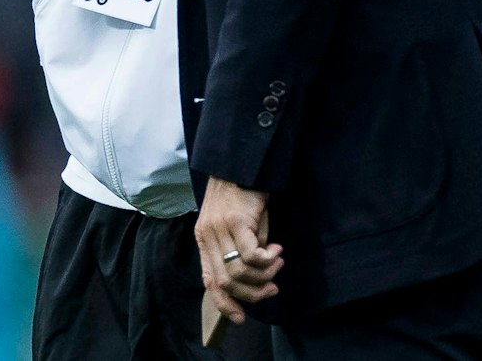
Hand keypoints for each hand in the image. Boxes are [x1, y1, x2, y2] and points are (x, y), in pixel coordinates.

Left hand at [194, 177, 280, 324]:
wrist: (241, 164)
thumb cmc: (240, 196)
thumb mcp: (234, 226)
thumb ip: (237, 250)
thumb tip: (253, 280)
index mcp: (204, 240)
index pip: (209, 282)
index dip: (225, 304)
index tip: (242, 317)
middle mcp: (208, 237)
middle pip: (226, 283)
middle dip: (252, 293)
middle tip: (273, 288)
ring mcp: (219, 229)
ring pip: (239, 272)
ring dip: (264, 275)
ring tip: (278, 263)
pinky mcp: (235, 221)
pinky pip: (251, 255)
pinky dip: (267, 259)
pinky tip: (277, 250)